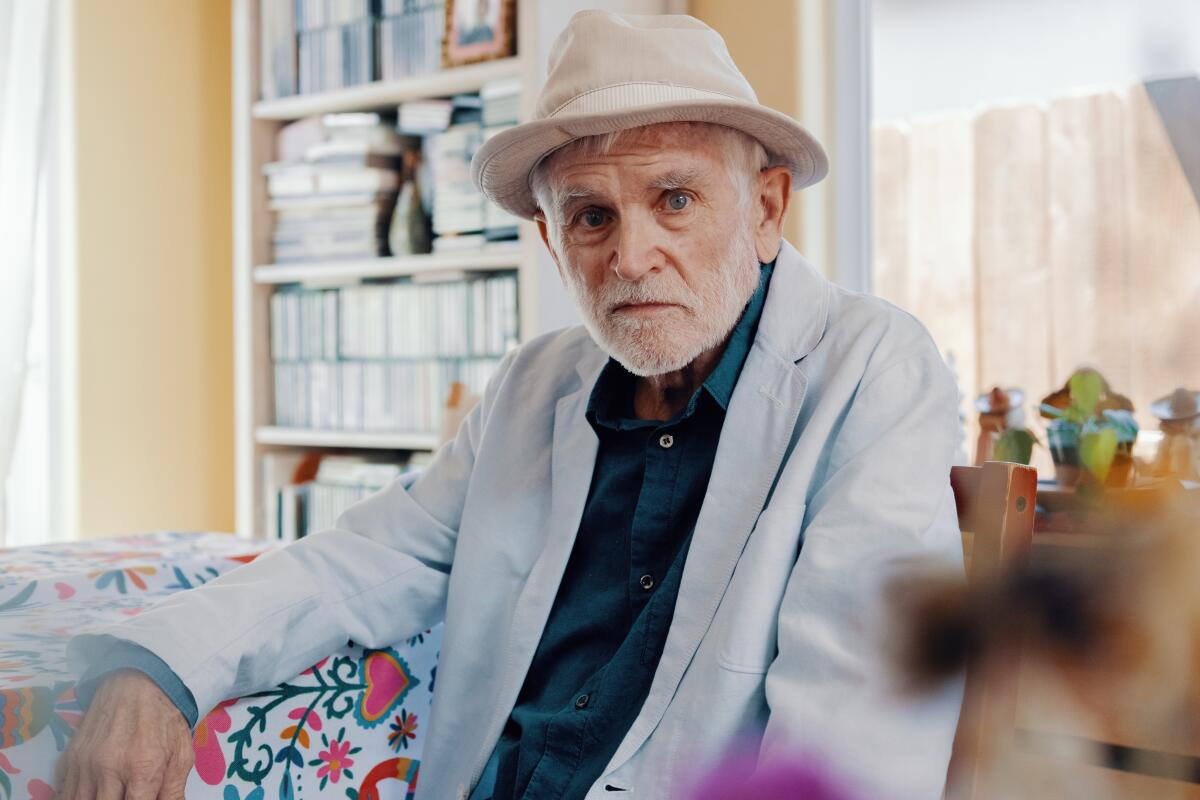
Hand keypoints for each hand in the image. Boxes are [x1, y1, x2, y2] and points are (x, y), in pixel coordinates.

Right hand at [55, 669, 194, 798]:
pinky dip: (78, 797)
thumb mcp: (181, 754)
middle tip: (127, 796)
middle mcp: (109, 769)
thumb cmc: (164, 718)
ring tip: (113, 792)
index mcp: (143, 769)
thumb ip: (174, 791)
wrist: (137, 682)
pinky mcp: (70, 758)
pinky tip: (95, 793)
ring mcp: (85, 764)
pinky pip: (65, 793)